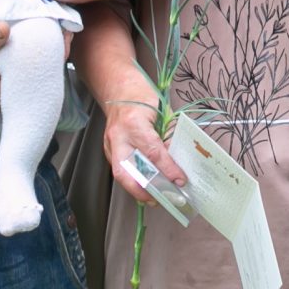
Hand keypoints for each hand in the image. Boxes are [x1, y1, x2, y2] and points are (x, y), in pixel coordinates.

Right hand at [102, 86, 187, 206]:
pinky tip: (145, 187)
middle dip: (141, 190)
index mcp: (134, 122)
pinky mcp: (109, 150)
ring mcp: (110, 144)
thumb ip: (168, 135)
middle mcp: (118, 135)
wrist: (119, 88)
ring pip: (120, 174)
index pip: (152, 151)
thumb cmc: (142, 96)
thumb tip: (178, 159)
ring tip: (155, 198)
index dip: (167, 168)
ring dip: (137, 189)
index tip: (179, 180)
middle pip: (126, 171)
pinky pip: (121, 169)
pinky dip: (133, 180)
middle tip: (159, 200)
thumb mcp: (162, 111)